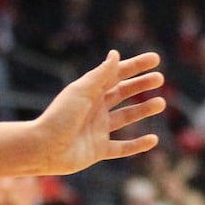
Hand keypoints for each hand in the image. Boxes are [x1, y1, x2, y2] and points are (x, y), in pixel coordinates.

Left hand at [32, 51, 165, 174]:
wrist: (43, 148)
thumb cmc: (59, 117)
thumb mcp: (81, 91)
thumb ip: (101, 75)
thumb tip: (116, 54)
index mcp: (90, 91)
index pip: (116, 74)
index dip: (135, 66)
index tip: (155, 59)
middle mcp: (95, 108)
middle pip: (122, 93)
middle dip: (141, 85)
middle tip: (160, 79)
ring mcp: (98, 129)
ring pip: (126, 117)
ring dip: (143, 110)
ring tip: (161, 103)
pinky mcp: (99, 150)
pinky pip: (122, 147)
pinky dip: (137, 145)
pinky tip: (153, 139)